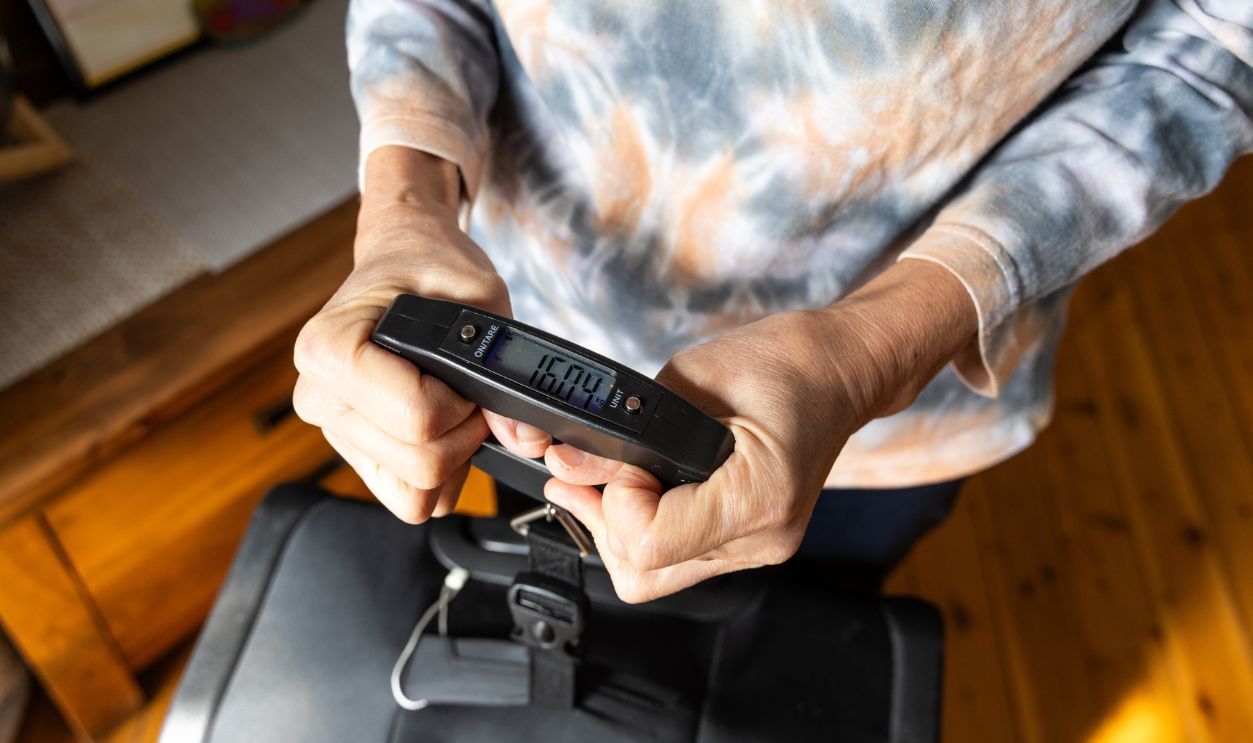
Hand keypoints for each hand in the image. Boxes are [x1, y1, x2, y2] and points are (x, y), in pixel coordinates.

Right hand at [293, 147, 551, 522]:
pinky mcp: (356, 455)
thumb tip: (525, 436)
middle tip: (468, 388)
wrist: (402, 259)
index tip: (464, 371)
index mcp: (329, 349)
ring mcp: (334, 430)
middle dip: (465, 432)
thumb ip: (508, 367)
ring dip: (455, 454)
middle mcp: (318, 395)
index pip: (417, 418)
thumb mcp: (482, 297)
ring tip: (453, 400)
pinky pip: (410, 500)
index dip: (463, 403)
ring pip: (416, 492)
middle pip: (420, 464)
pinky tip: (443, 426)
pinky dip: (441, 474)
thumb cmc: (430, 268)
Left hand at [543, 260, 976, 601]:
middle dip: (604, 520)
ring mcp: (758, 547)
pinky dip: (648, 527)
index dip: (617, 499)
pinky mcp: (750, 543)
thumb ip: (624, 431)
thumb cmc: (783, 362)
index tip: (620, 459)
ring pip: (655, 575)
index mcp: (756, 499)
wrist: (840, 370)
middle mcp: (761, 539)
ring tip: (606, 477)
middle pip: (643, 575)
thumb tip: (564, 463)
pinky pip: (680, 558)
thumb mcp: (691, 380)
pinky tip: (637, 487)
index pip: (648, 542)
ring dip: (619, 529)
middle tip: (593, 471)